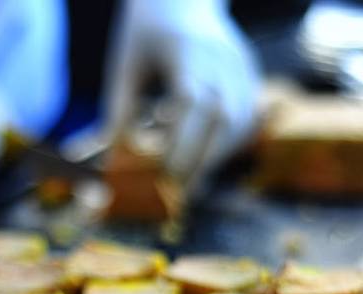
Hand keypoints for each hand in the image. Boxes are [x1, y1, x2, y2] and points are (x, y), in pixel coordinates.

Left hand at [104, 0, 260, 178]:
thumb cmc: (145, 33)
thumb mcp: (124, 66)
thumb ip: (119, 111)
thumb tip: (112, 162)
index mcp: (186, 48)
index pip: (190, 101)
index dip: (180, 142)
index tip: (162, 174)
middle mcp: (221, 56)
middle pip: (222, 116)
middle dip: (201, 159)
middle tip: (176, 192)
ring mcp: (241, 65)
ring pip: (240, 121)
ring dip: (215, 157)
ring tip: (189, 183)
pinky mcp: (250, 74)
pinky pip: (247, 118)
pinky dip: (226, 145)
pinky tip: (204, 159)